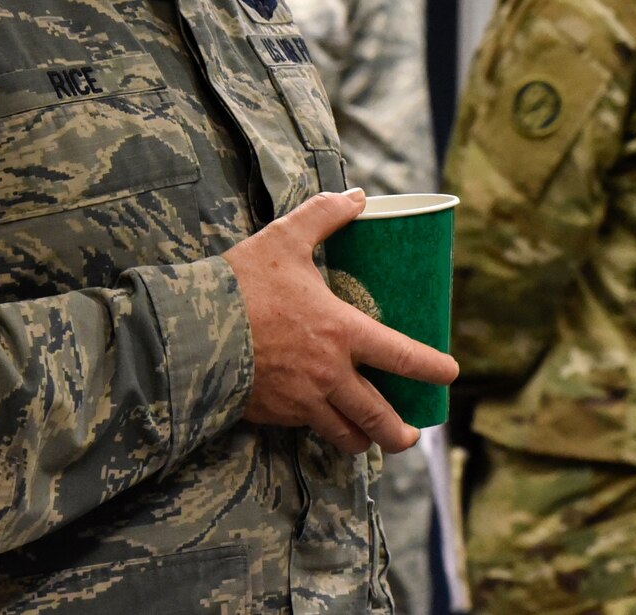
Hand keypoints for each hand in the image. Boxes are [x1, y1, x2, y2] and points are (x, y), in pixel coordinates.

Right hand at [224, 188, 458, 454]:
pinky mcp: (272, 414)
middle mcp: (328, 374)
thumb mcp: (286, 239)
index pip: (402, 356)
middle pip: (378, 415)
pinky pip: (307, 430)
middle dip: (400, 431)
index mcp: (341, 332)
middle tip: (412, 435)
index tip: (450, 374)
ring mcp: (301, 400)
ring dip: (364, 440)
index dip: (431, 368)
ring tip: (373, 440)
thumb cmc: (240, 284)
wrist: (186, 331)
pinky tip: (325, 427)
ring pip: (344, 434)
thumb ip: (324, 215)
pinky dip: (323, 433)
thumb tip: (356, 195)